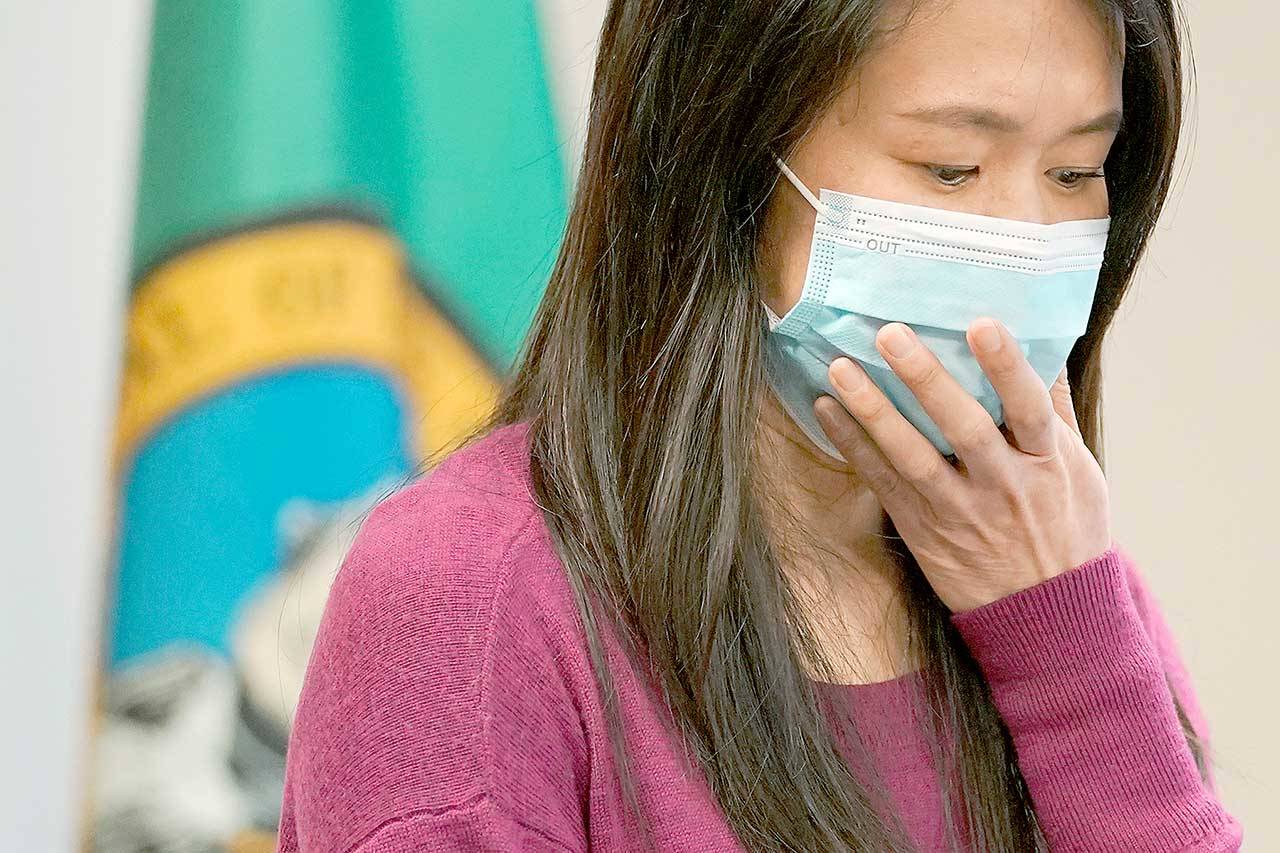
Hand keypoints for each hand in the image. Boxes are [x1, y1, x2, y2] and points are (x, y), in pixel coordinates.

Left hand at [813, 318, 1111, 611]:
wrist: (1046, 617)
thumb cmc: (1066, 532)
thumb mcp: (1081, 474)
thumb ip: (1057, 412)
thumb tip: (1047, 344)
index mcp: (1048, 464)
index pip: (1030, 407)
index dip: (1006, 366)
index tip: (981, 323)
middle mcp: (1003, 486)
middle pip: (963, 427)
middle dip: (925, 379)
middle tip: (889, 334)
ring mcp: (959, 511)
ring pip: (913, 457)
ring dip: (873, 411)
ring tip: (840, 369)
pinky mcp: (923, 530)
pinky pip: (883, 484)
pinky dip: (853, 446)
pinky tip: (826, 409)